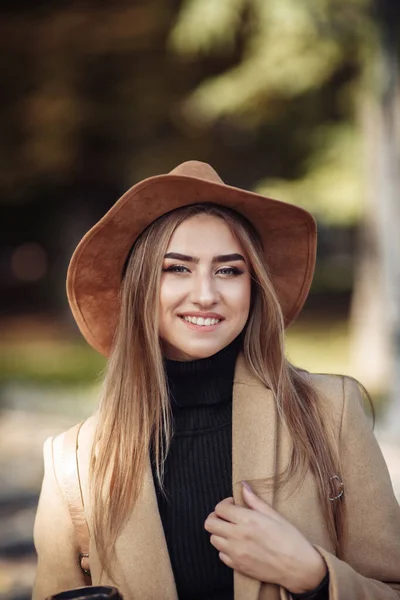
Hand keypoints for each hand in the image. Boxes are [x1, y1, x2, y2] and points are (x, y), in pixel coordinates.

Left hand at [204, 482, 326, 592]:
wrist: (299, 568)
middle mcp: (238, 536)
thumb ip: (255, 501)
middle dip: (216, 517)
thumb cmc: (291, 539)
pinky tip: (238, 545)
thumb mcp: (275, 515)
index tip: (233, 504)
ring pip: (213, 540)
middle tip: (227, 516)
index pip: (220, 508)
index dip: (225, 503)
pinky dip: (225, 549)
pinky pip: (221, 556)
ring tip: (233, 530)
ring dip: (220, 533)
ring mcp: (236, 553)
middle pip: (210, 524)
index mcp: (248, 520)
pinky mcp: (238, 567)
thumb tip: (243, 486)